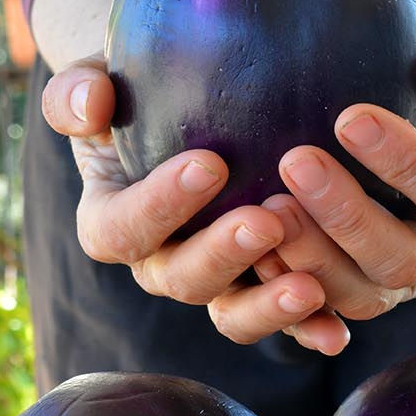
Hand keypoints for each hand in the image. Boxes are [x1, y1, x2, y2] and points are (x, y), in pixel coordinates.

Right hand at [41, 56, 328, 343]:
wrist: (188, 110)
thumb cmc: (138, 94)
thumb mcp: (98, 82)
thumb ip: (78, 91)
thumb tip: (91, 102)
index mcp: (115, 221)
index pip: (123, 228)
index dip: (160, 204)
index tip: (209, 164)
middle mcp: (162, 263)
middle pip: (182, 278)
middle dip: (224, 254)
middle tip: (266, 220)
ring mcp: (216, 284)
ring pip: (232, 313)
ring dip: (268, 306)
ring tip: (309, 286)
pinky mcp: (263, 292)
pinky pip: (284, 324)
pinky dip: (310, 329)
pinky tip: (338, 334)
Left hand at [256, 25, 415, 353]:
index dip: (409, 165)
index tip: (351, 118)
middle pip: (405, 262)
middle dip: (347, 217)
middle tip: (295, 162)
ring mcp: (403, 278)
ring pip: (362, 296)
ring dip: (311, 257)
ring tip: (266, 207)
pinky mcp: (355, 287)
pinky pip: (320, 307)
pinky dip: (284, 288)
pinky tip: (249, 248)